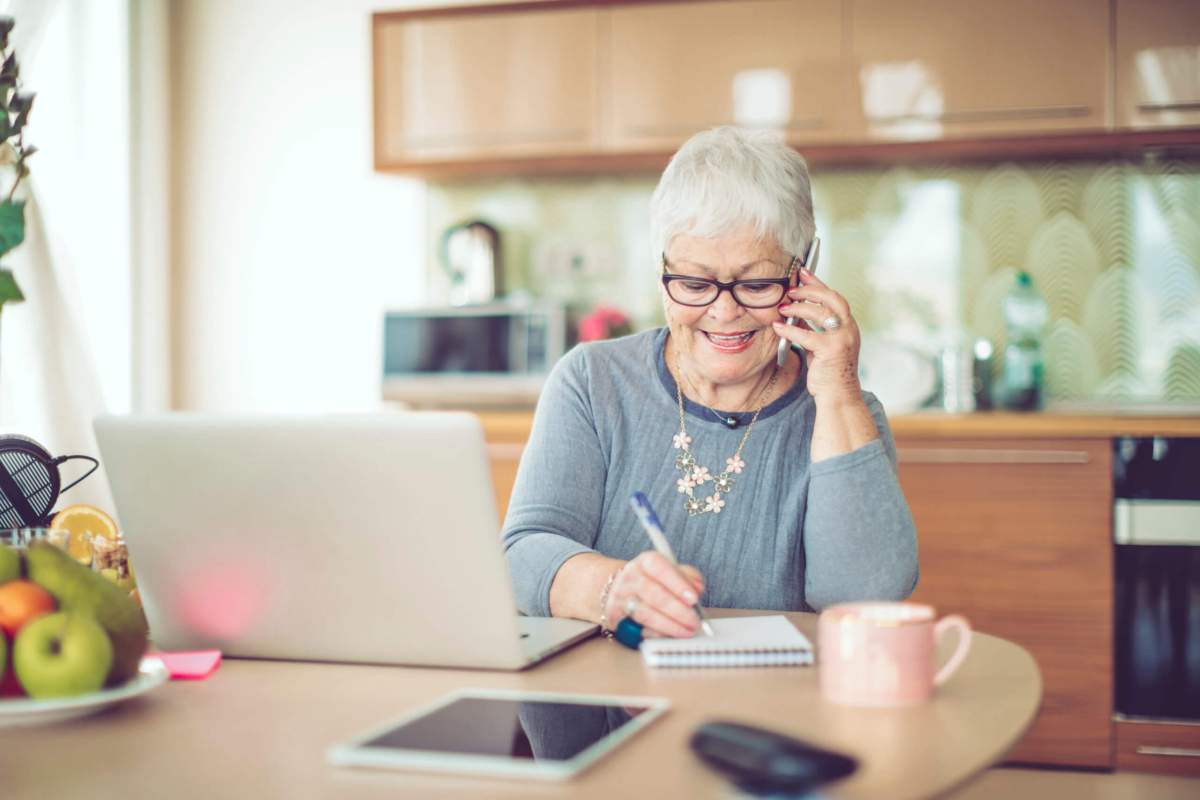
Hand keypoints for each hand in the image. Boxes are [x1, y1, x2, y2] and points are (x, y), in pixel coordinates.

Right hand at [605, 552, 704, 637]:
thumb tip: (697, 587)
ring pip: (644, 613)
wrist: (620, 589)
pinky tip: (668, 634)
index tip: (693, 598)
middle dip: (677, 610)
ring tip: (686, 631)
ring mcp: (620, 597)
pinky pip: (636, 627)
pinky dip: (654, 633)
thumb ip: (687, 576)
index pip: (659, 567)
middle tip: (694, 621)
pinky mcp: (615, 616)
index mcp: (646, 562)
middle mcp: (631, 577)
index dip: (677, 583)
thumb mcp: (670, 571)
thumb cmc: (652, 581)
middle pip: (652, 593)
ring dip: (668, 625)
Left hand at [773, 268, 862, 402]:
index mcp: (848, 326)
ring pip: (820, 313)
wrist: (839, 396)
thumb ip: (812, 329)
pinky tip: (778, 326)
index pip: (834, 298)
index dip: (818, 283)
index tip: (803, 273)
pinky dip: (790, 328)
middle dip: (810, 290)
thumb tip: (795, 312)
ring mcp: (842, 339)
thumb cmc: (829, 372)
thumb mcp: (820, 346)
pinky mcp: (831, 350)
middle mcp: (849, 329)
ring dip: (799, 307)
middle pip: (832, 299)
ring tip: (783, 307)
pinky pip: (806, 334)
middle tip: (792, 289)